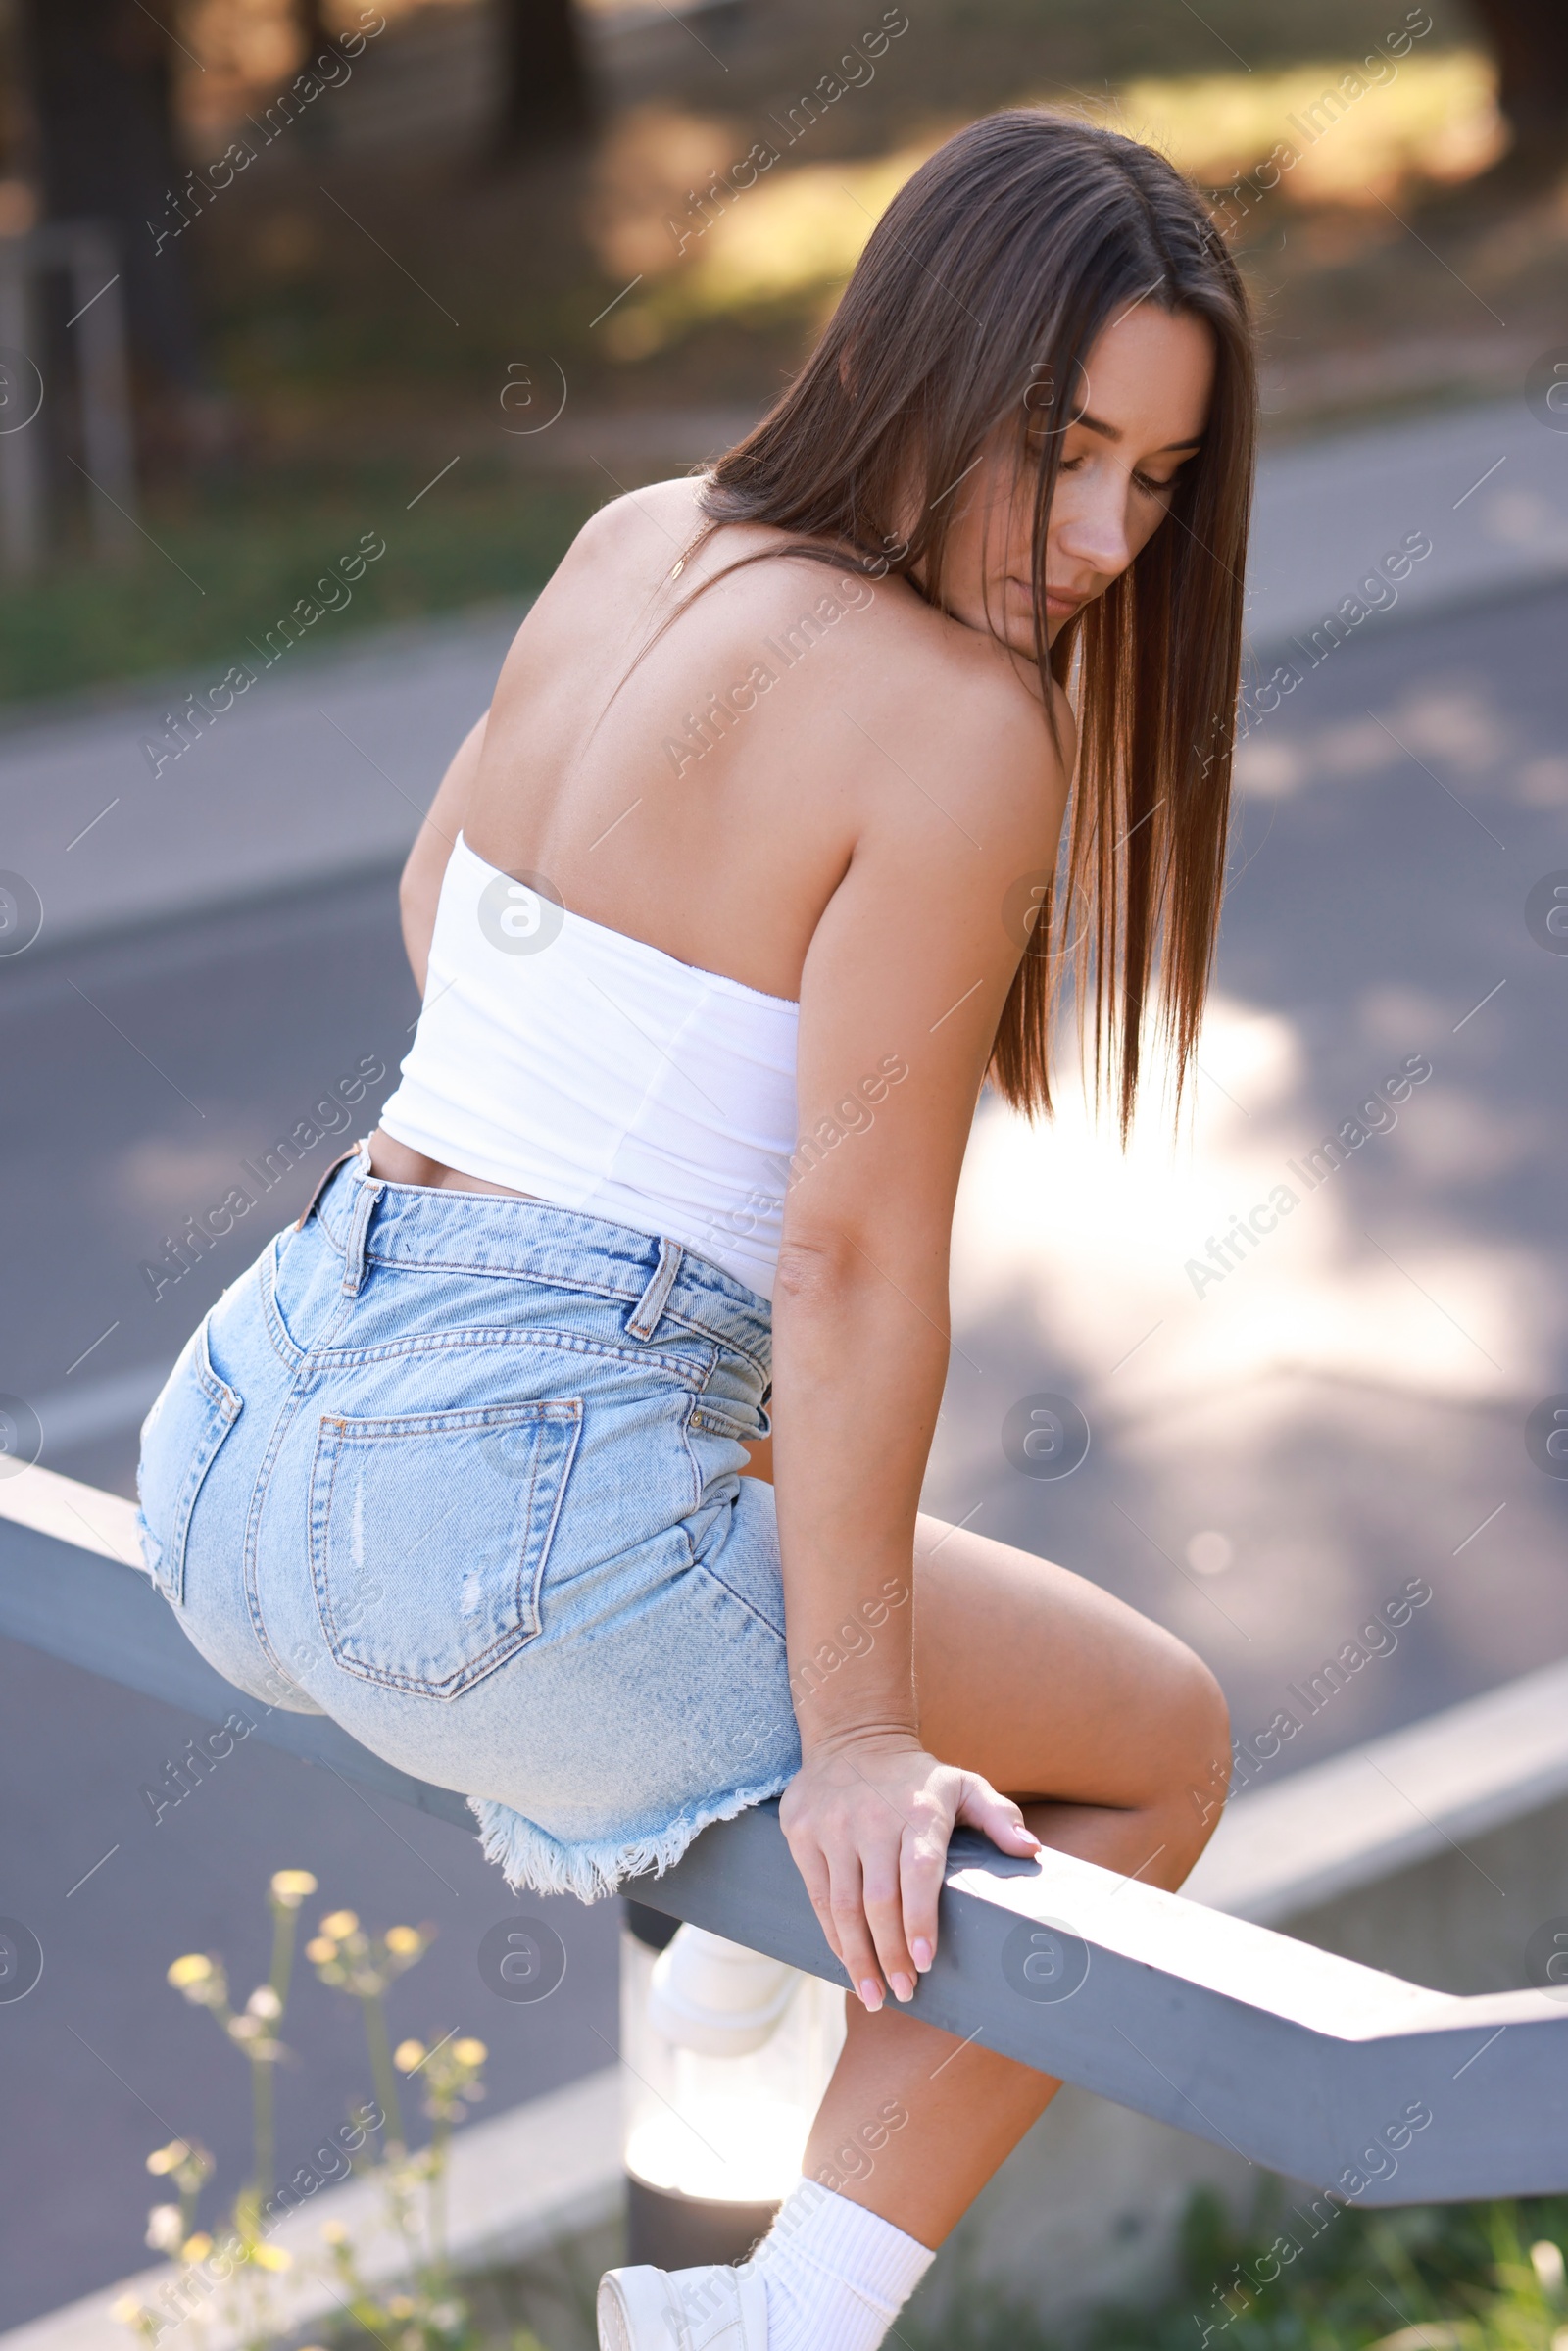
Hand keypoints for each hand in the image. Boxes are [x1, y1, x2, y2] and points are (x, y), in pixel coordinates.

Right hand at [778, 1735, 1039, 2009]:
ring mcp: (831, 1826)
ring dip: (857, 1957)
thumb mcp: (963, 1784)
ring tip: (872, 1996)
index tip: (926, 1962)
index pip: (919, 1872)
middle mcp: (871, 1819)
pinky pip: (817, 1894)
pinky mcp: (801, 1832)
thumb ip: (998, 1817)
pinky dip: (832, 1934)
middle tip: (904, 1993)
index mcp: (918, 1810)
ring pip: (842, 1905)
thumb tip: (1031, 1851)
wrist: (852, 1735)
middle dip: (890, 1955)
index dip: (920, 1920)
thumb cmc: (917, 1776)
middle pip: (878, 1899)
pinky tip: (847, 1959)